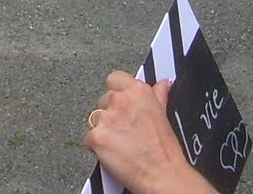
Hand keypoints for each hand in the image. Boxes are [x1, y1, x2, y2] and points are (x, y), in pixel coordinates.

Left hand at [86, 72, 212, 193]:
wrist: (162, 174)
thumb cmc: (164, 150)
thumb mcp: (164, 114)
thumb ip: (158, 94)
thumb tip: (163, 83)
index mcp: (138, 91)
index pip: (115, 78)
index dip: (117, 91)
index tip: (120, 102)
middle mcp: (121, 100)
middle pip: (103, 100)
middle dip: (110, 114)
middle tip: (124, 130)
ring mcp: (107, 118)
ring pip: (94, 119)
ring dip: (103, 130)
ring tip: (120, 143)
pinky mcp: (96, 137)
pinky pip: (88, 138)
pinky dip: (96, 147)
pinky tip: (112, 152)